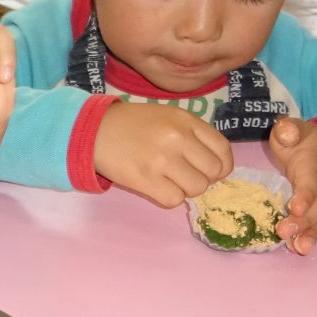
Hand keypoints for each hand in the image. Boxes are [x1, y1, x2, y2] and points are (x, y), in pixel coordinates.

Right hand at [93, 103, 232, 207]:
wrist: (94, 130)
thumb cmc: (133, 125)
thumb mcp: (168, 117)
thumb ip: (193, 135)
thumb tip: (215, 168)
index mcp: (186, 120)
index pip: (222, 150)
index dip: (221, 166)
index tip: (209, 171)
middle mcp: (177, 138)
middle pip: (212, 173)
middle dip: (201, 178)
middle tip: (183, 175)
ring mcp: (161, 159)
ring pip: (196, 188)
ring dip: (185, 189)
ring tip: (168, 180)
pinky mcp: (144, 179)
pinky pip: (174, 200)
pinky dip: (168, 198)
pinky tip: (156, 186)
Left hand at [266, 116, 316, 254]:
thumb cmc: (305, 141)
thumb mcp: (296, 129)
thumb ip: (289, 129)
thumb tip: (284, 132)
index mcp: (313, 165)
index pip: (310, 181)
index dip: (305, 195)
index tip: (295, 207)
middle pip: (316, 206)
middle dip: (303, 221)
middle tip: (283, 232)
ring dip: (308, 234)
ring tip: (298, 248)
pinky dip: (310, 237)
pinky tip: (300, 249)